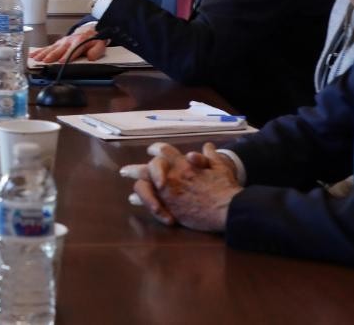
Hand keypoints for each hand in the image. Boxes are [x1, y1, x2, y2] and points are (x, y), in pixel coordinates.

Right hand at [28, 23, 105, 63]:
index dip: (67, 56)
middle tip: (46, 61)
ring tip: (37, 59)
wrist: (89, 31)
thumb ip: (97, 51)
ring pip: (51, 48)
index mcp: (79, 41)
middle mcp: (68, 41)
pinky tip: (33, 55)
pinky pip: (47, 47)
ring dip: (44, 54)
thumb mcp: (100, 44)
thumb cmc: (92, 39)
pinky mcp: (57, 43)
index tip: (62, 61)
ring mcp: (61, 42)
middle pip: (59, 49)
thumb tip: (91, 57)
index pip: (73, 49)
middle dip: (52, 55)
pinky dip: (39, 51)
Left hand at [122, 142, 240, 231]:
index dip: (155, 150)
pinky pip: (149, 202)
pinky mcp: (169, 207)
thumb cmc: (226, 187)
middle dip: (135, 169)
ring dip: (134, 185)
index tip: (151, 151)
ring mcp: (168, 192)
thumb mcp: (221, 167)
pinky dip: (141, 200)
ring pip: (143, 185)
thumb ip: (211, 156)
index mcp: (183, 163)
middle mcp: (172, 175)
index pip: (164, 151)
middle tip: (125, 171)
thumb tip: (208, 146)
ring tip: (128, 191)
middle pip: (147, 168)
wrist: (228, 208)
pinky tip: (135, 201)